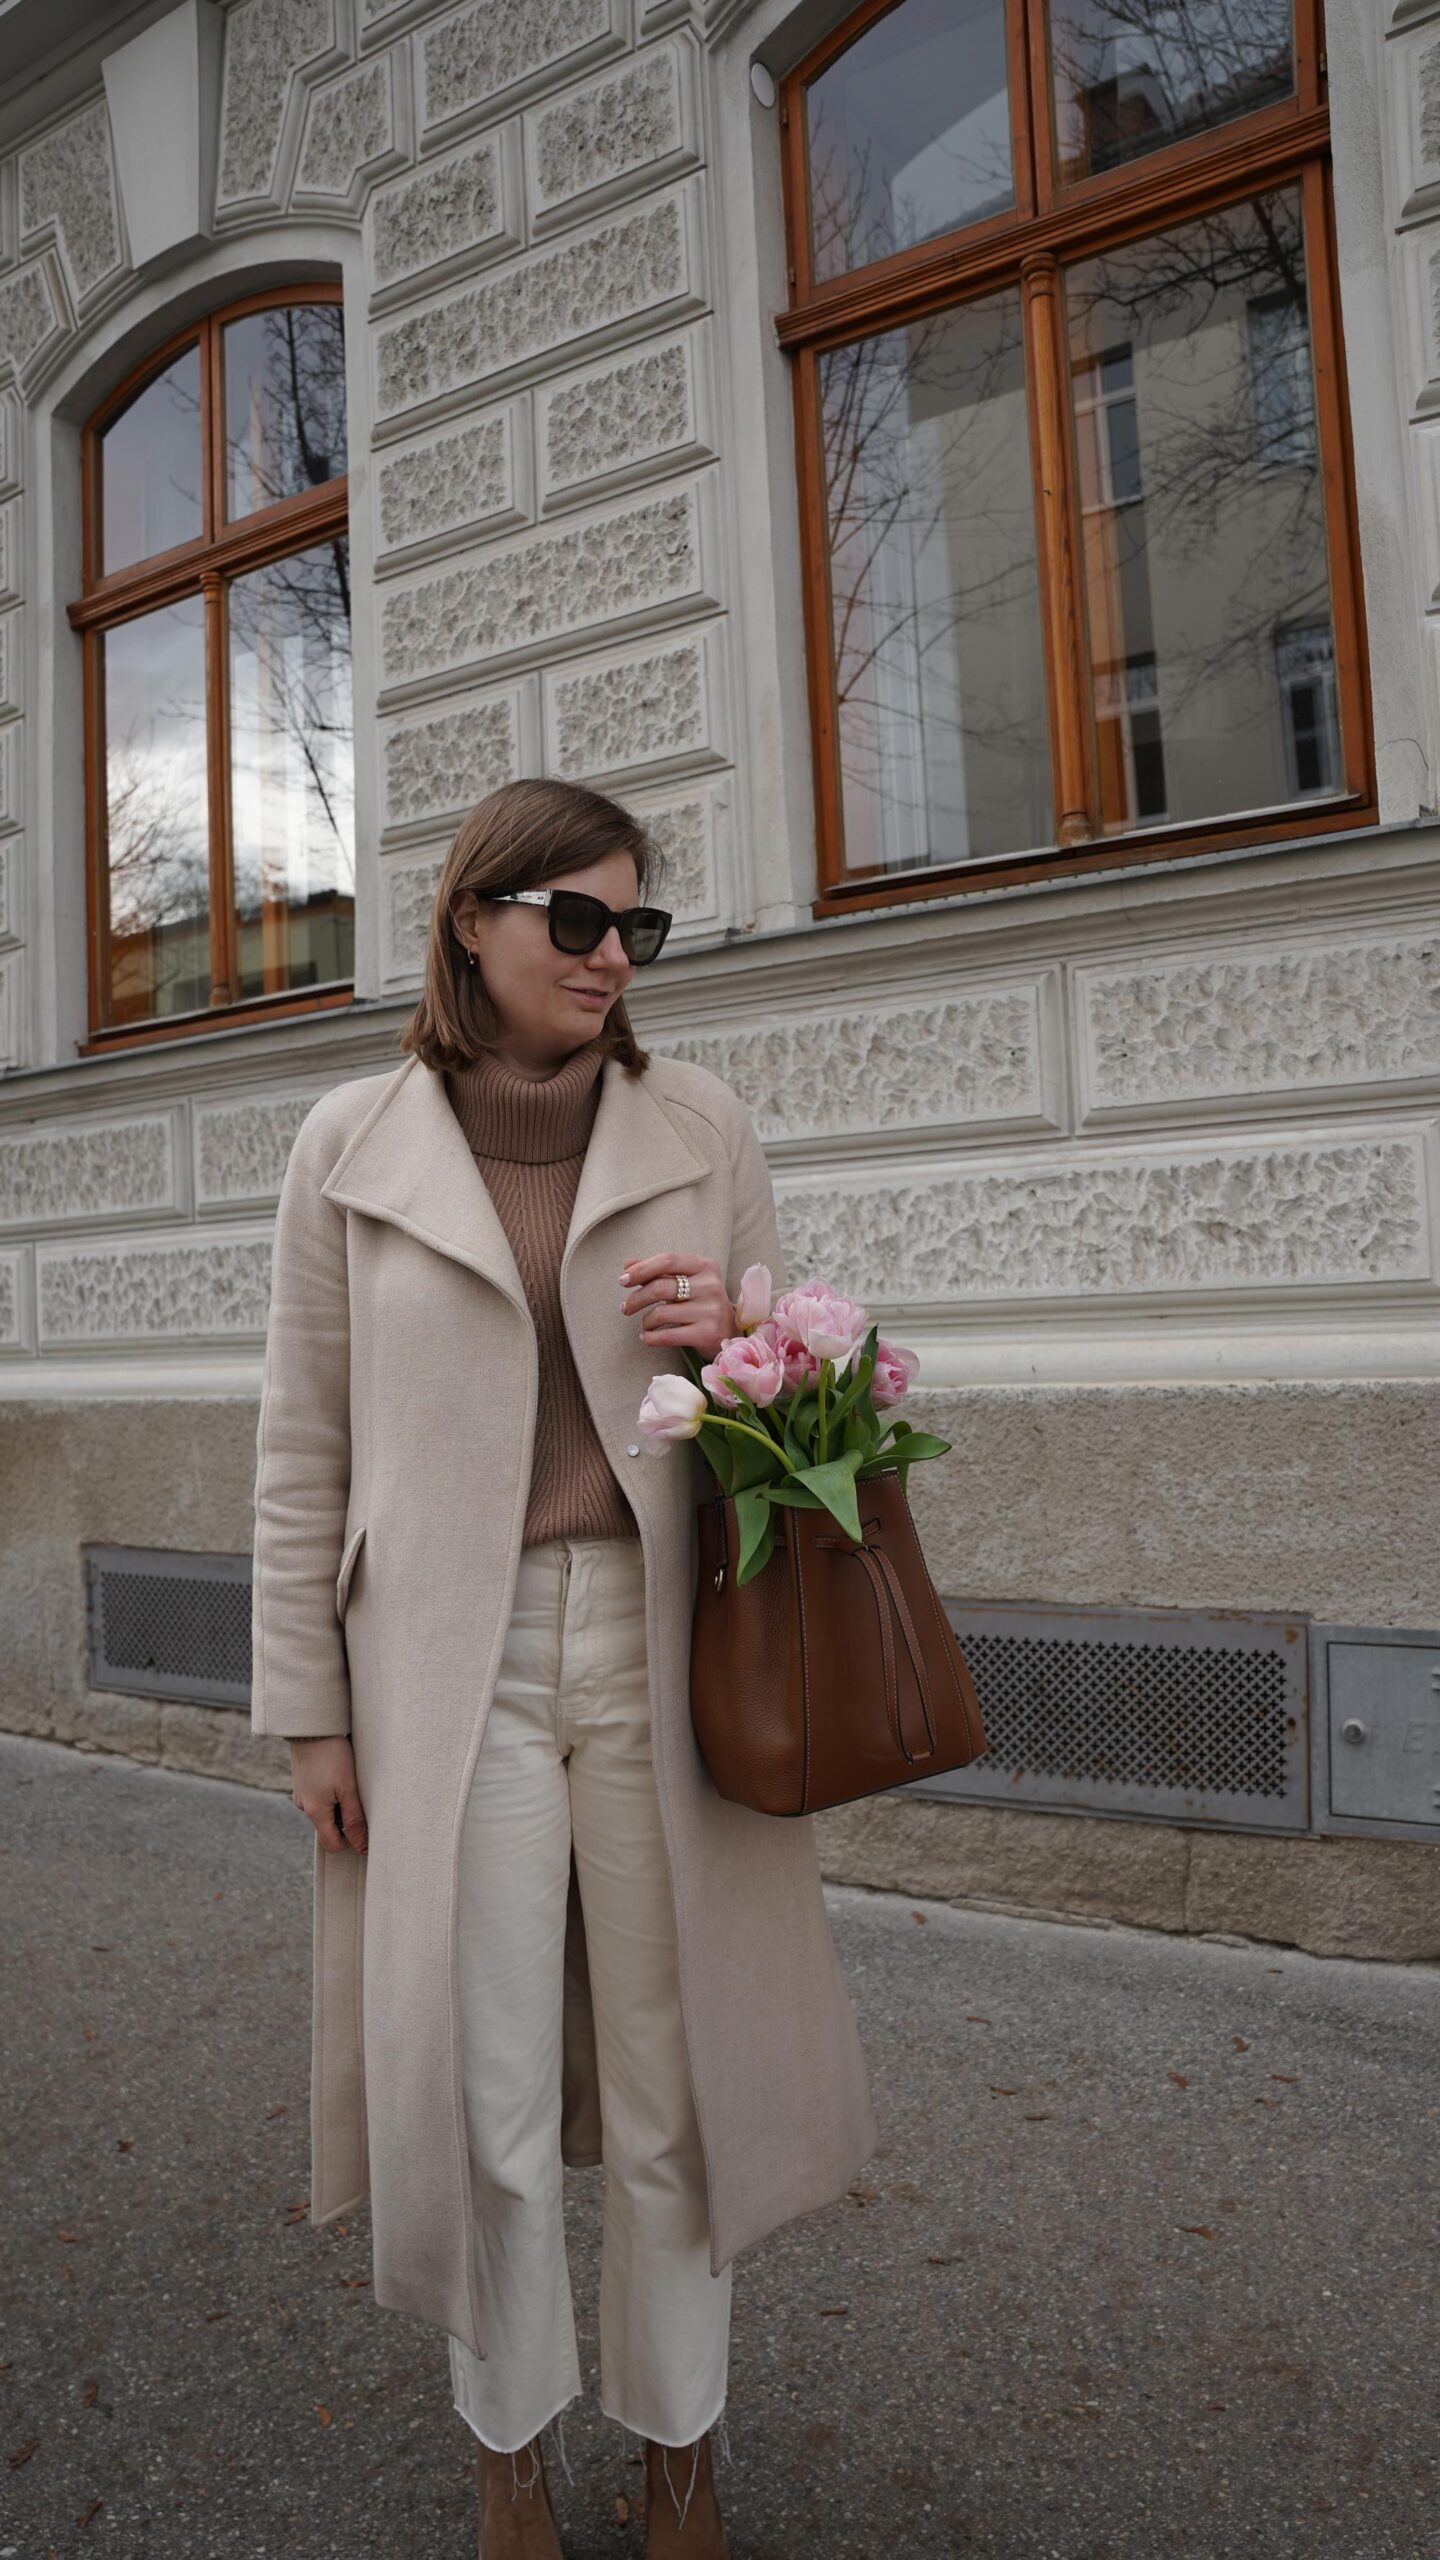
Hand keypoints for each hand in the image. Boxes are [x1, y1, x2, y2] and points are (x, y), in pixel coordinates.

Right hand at [290, 1736, 367, 1854]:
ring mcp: (302, 1793)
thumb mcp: (348, 1788)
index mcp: (314, 1812)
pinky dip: (332, 1793)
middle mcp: (304, 1806)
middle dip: (347, 1820)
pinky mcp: (303, 1781)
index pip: (332, 1844)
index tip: (367, 1827)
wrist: (311, 1726)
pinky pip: (320, 1797)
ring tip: (351, 1783)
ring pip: (325, 1811)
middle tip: (361, 1800)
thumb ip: (354, 1819)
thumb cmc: (332, 1755)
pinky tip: (340, 1776)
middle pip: (329, 1827)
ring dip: (340, 1805)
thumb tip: (361, 1846)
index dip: (351, 1842)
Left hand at [620, 1253, 734, 1358]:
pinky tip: (647, 1337)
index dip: (642, 1269)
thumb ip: (657, 1272)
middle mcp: (711, 1286)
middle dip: (636, 1298)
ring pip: (661, 1313)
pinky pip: (667, 1336)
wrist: (729, 1333)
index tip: (623, 1280)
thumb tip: (627, 1264)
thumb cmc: (700, 1303)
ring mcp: (710, 1310)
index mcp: (705, 1266)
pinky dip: (650, 1337)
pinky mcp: (707, 1333)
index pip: (668, 1260)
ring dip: (645, 1321)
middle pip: (660, 1287)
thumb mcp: (684, 1282)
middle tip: (624, 1307)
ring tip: (645, 1325)